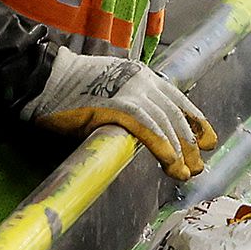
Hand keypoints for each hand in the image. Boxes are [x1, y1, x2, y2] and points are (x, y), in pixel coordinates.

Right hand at [21, 52, 216, 178]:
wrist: (42, 77)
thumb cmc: (67, 87)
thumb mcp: (107, 88)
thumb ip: (128, 103)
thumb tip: (141, 128)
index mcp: (142, 76)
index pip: (178, 101)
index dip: (196, 123)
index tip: (208, 141)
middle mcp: (143, 82)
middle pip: (177, 115)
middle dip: (191, 143)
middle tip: (198, 166)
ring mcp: (132, 93)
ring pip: (167, 125)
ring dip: (180, 152)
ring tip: (185, 173)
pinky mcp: (118, 107)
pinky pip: (149, 130)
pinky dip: (163, 148)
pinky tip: (171, 163)